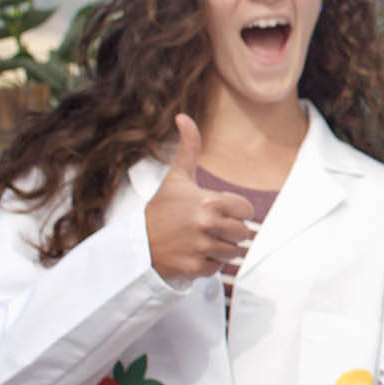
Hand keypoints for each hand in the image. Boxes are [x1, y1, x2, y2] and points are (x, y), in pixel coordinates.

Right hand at [144, 114, 254, 281]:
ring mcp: (201, 248)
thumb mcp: (177, 178)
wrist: (136, 245)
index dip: (234, 211)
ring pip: (233, 252)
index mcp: (208, 202)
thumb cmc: (161, 209)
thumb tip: (183, 116)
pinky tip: (192, 254)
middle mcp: (206, 225)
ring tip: (199, 240)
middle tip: (207, 227)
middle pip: (243, 232)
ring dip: (220, 248)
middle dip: (229, 231)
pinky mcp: (195, 268)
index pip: (246, 210)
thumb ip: (189, 147)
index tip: (216, 211)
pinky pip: (218, 268)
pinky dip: (208, 264)